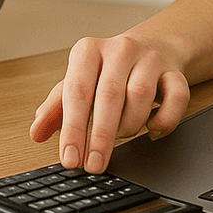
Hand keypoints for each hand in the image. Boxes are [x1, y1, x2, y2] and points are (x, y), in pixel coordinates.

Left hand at [28, 32, 189, 173]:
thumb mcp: (77, 82)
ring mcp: (149, 58)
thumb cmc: (106, 70)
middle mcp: (119, 49)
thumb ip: (55, 107)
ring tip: (121, 136)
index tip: (70, 159)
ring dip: (129, 125)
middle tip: (94, 165)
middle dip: (100, 136)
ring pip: (140, 96)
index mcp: (88, 51)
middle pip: (109, 95)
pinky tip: (152, 131)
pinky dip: (164, 120)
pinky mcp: (174, 71)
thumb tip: (36, 133)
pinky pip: (176, 98)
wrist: (150, 47)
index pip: (76, 91)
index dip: (72, 128)